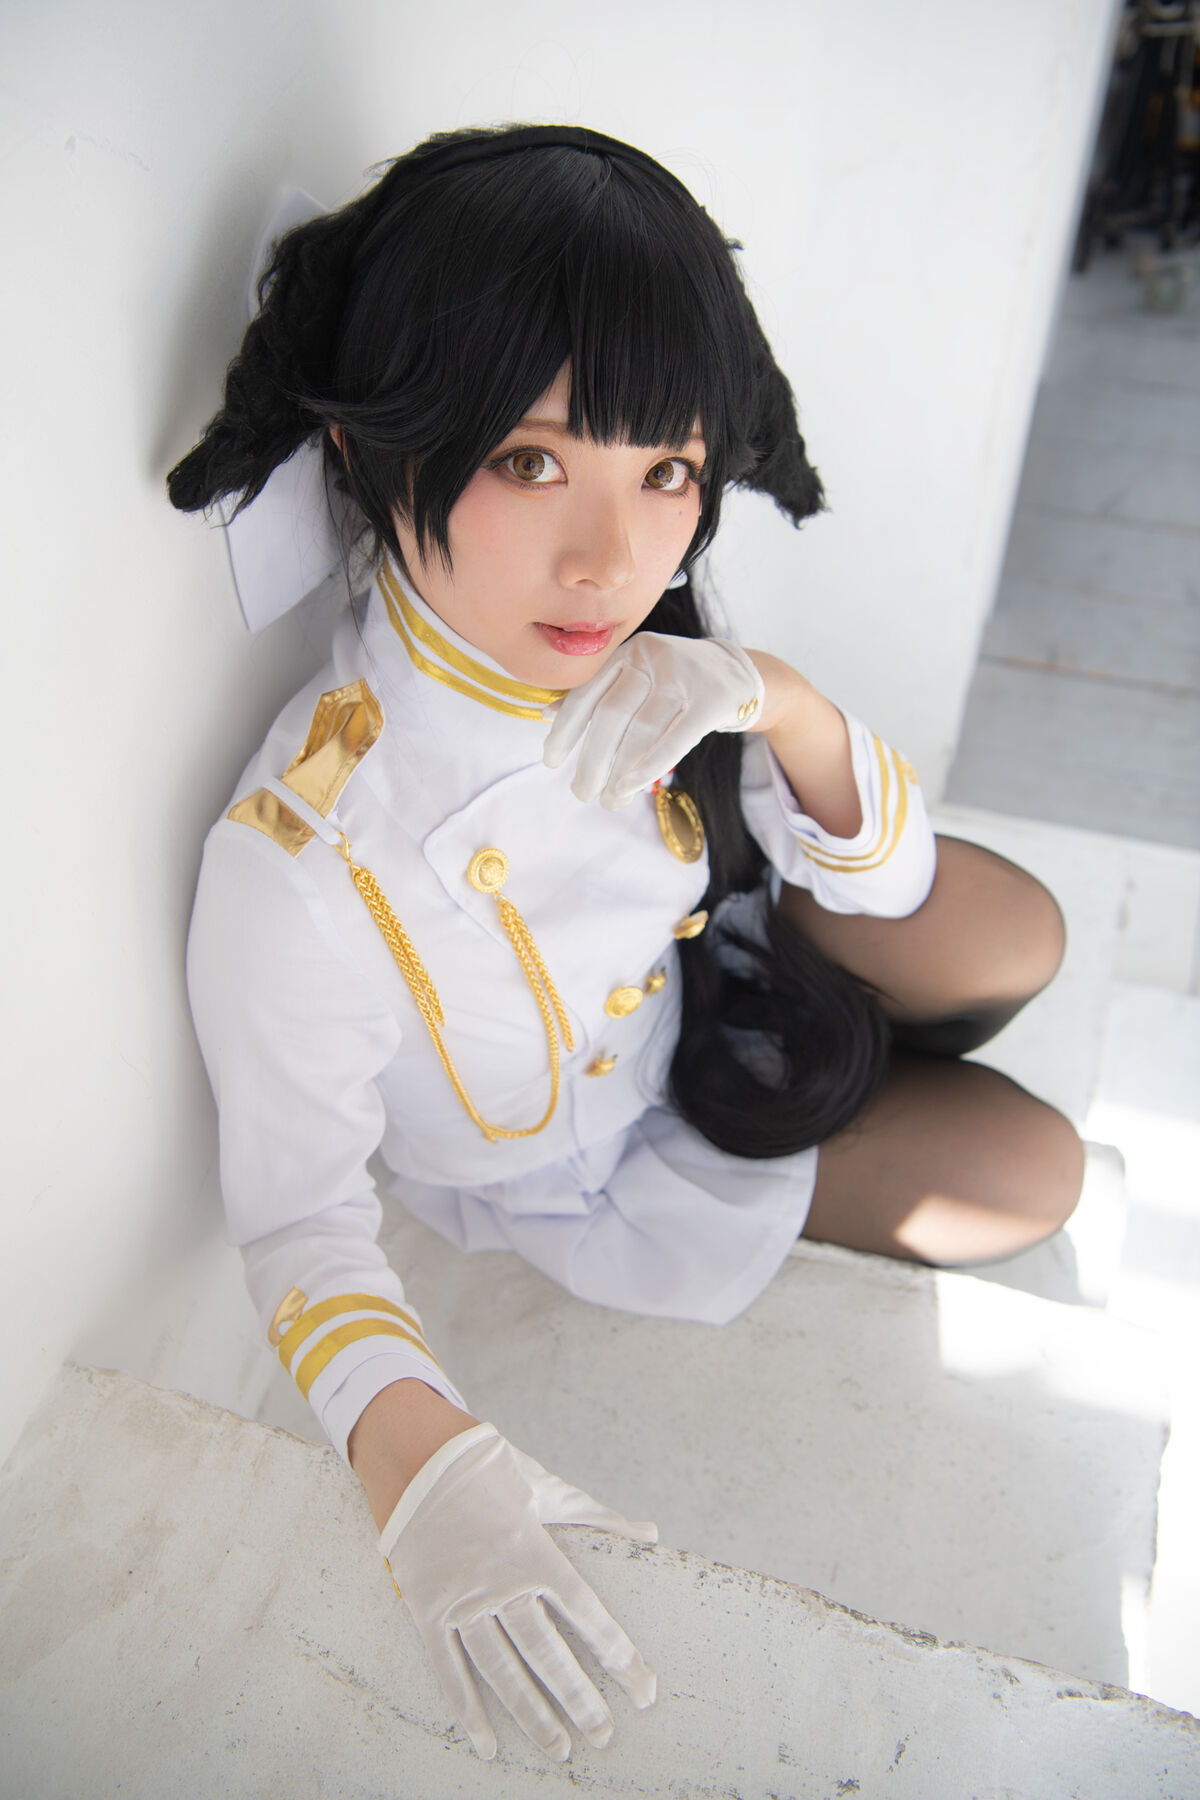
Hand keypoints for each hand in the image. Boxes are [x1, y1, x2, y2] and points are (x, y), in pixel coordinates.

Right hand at [380, 1422, 657, 1760]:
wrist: (417, 1454)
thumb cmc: (490, 1469)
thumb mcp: (548, 1490)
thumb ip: (599, 1519)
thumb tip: (651, 1533)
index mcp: (535, 1550)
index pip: (587, 1613)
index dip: (617, 1653)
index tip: (641, 1687)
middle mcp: (500, 1580)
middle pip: (546, 1652)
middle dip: (579, 1698)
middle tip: (605, 1735)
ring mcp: (461, 1598)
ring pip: (501, 1669)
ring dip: (531, 1714)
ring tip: (559, 1748)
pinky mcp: (427, 1608)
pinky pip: (447, 1668)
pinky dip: (466, 1709)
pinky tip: (487, 1744)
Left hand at [543, 632, 764, 808]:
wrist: (739, 673)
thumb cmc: (676, 682)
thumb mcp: (636, 676)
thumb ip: (597, 692)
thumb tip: (546, 715)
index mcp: (628, 651)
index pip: (588, 693)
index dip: (565, 729)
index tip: (551, 761)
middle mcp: (652, 657)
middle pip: (612, 715)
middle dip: (592, 760)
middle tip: (582, 793)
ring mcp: (684, 676)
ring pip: (642, 731)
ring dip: (620, 773)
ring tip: (609, 800)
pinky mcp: (713, 700)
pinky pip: (676, 740)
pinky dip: (650, 766)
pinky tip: (632, 787)